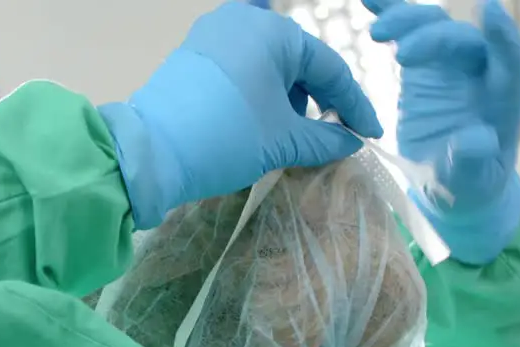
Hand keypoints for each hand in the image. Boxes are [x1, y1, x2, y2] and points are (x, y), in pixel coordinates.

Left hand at [99, 2, 383, 228]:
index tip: (369, 134)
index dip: (354, 105)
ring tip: (290, 135)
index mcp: (274, 32)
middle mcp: (244, 21)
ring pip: (268, 64)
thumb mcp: (282, 141)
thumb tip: (349, 141)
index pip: (329, 68)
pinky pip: (241, 68)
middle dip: (318, 100)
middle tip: (332, 135)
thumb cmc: (226, 137)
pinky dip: (259, 93)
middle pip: (298, 62)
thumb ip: (324, 138)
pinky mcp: (193, 54)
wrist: (150, 153)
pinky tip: (262, 122)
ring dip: (287, 97)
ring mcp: (214, 34)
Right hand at [365, 0, 519, 263]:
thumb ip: (472, 161)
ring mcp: (448, 65)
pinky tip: (368, 0)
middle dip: (433, 38)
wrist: (451, 185)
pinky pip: (407, 33)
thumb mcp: (471, 182)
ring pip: (432, 26)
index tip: (488, 10)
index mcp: (501, 98)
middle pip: (460, 38)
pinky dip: (390, 13)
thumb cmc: (469, 185)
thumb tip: (474, 139)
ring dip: (407, 21)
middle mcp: (478, 72)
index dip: (501, 34)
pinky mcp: (421, 66)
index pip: (508, 58)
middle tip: (400, 57)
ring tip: (376, 32)